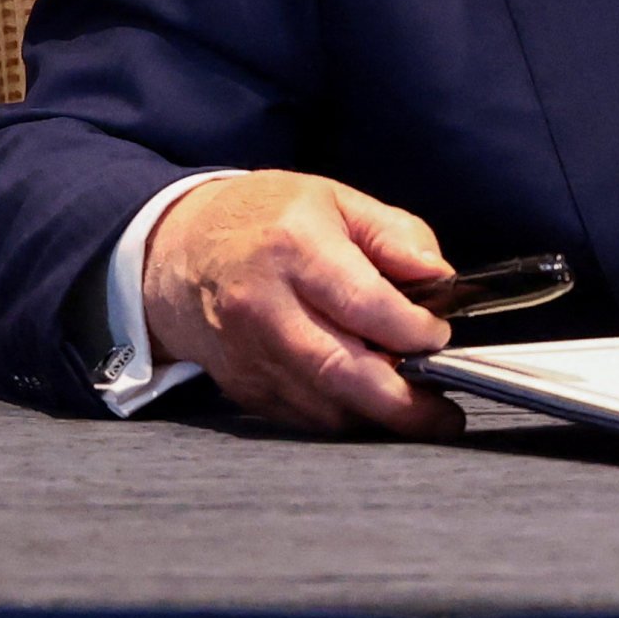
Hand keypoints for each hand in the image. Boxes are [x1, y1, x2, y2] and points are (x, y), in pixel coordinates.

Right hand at [139, 171, 462, 436]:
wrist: (175, 250)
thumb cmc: (265, 219)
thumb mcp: (337, 200)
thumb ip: (397, 235)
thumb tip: (440, 277)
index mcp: (294, 248)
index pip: (364, 304)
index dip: (412, 329)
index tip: (440, 335)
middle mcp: (264, 306)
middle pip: (340, 370)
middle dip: (401, 403)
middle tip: (443, 416)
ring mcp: (247, 353)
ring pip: (323, 404)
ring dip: (377, 414)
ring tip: (417, 407)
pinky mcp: (240, 385)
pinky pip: (301, 415)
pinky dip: (342, 415)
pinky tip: (370, 402)